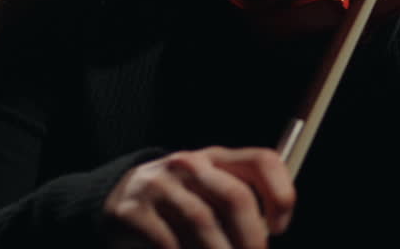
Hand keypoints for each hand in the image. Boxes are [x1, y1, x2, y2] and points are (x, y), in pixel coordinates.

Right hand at [103, 146, 295, 248]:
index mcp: (217, 158)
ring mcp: (160, 184)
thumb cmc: (179, 202)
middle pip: (235, 196)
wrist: (119, 199)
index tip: (280, 229)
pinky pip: (169, 242)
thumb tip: (266, 236)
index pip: (262, 161)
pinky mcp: (133, 211)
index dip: (280, 194)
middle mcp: (190, 164)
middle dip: (252, 238)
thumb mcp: (209, 193)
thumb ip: (238, 206)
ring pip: (203, 222)